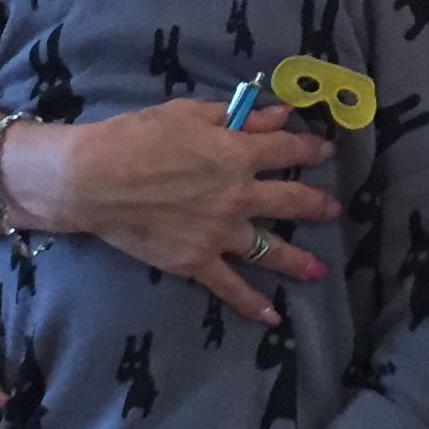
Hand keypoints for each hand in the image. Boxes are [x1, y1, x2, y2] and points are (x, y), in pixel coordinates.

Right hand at [16, 99, 338, 328]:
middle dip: (316, 204)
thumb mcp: (190, 113)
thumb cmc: (137, 136)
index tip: (326, 151)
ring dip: (297, 259)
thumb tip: (280, 114)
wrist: (94, 179)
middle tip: (334, 209)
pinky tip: (273, 316)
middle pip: (290, 201)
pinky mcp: (196, 262)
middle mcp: (238, 196)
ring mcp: (219, 233)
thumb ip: (239, 116)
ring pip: (269, 248)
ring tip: (318, 269)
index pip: (287, 151)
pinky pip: (230, 287)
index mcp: (238, 154)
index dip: (311, 149)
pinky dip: (252, 303)